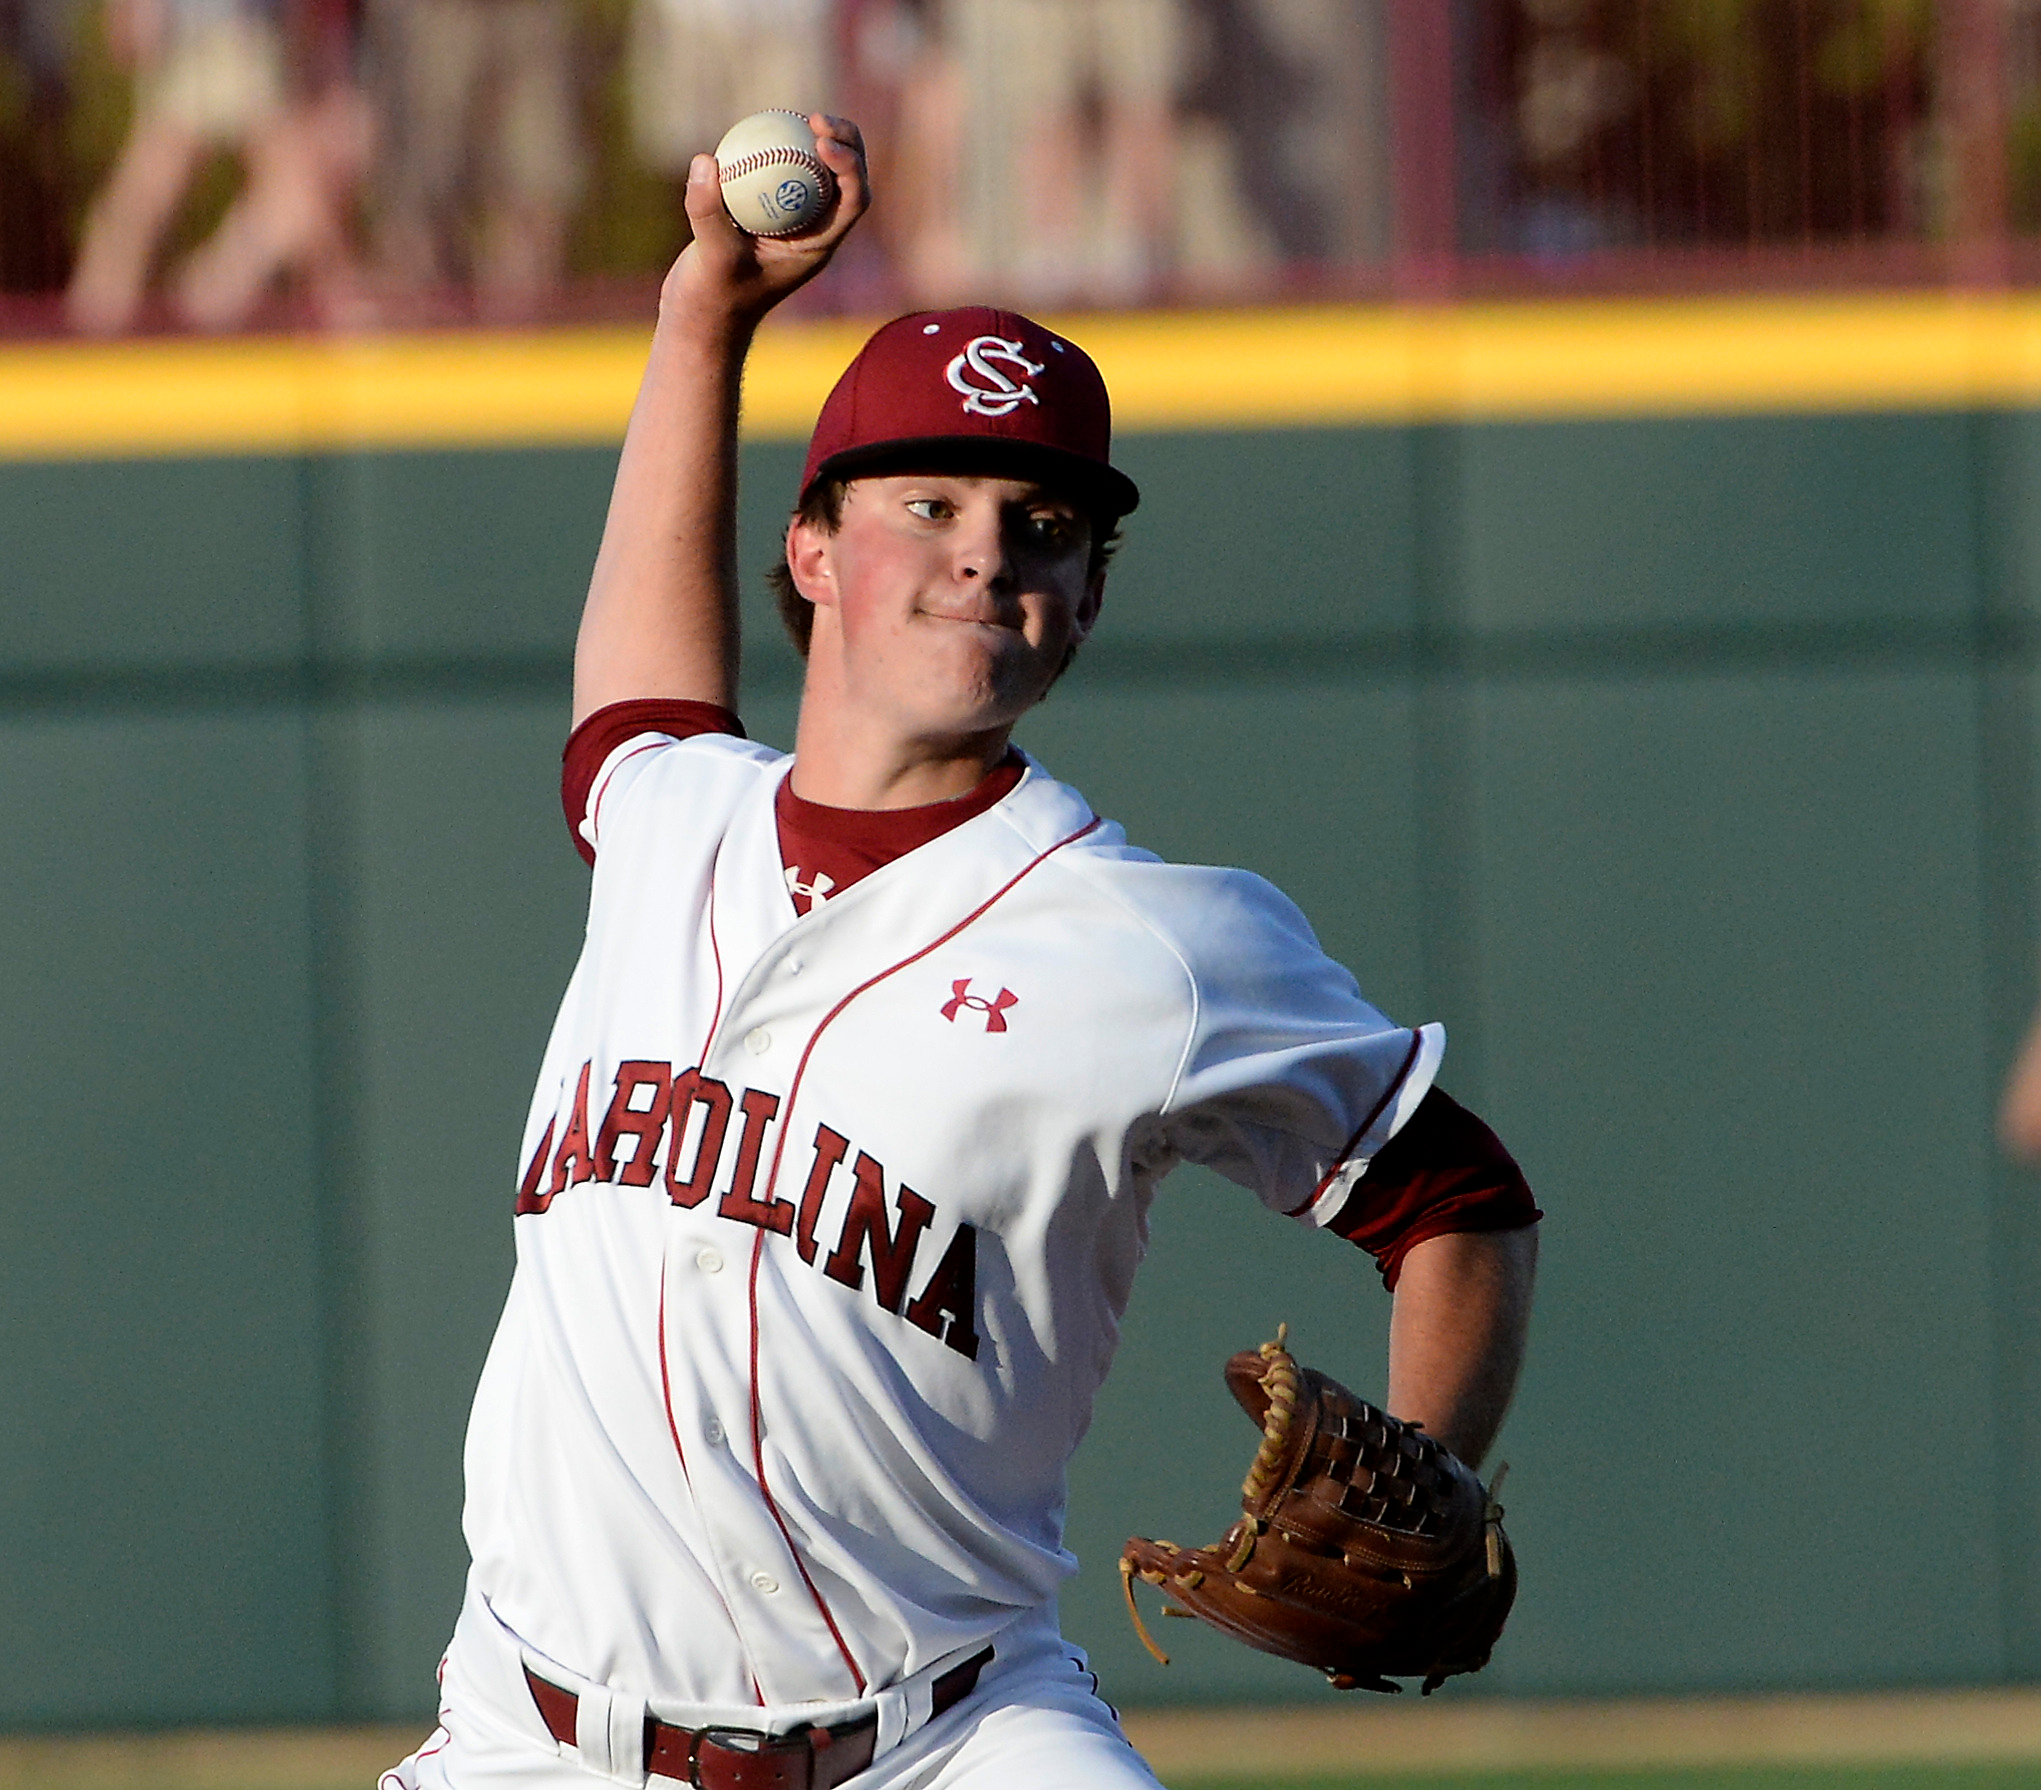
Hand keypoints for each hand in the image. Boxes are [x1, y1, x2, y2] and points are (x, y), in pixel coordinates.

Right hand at [660, 114, 869, 331]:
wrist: (698, 318)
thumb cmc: (712, 299)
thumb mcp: (710, 258)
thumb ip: (708, 212)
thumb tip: (706, 161)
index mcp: (818, 246)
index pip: (853, 200)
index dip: (850, 165)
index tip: (822, 140)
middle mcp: (811, 230)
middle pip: (844, 180)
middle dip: (843, 142)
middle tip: (815, 117)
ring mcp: (789, 220)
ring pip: (814, 173)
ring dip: (811, 141)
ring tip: (794, 114)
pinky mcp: (764, 212)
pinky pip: (778, 172)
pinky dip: (772, 149)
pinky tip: (754, 128)